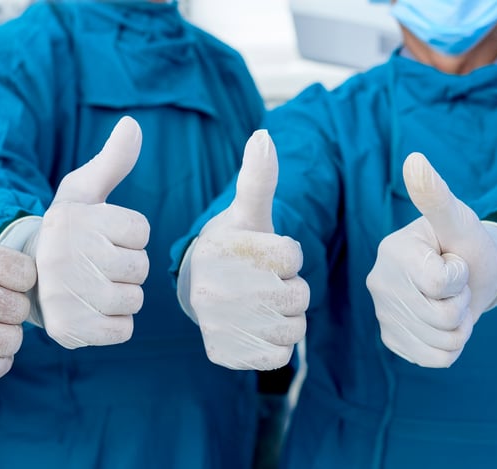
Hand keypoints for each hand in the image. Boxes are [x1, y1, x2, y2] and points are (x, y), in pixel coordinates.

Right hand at [20, 116, 149, 348]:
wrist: (28, 280)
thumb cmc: (67, 232)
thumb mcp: (82, 193)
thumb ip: (112, 161)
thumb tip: (133, 124)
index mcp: (73, 220)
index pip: (141, 231)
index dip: (129, 235)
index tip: (102, 236)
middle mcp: (66, 257)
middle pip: (141, 267)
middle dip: (127, 266)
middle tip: (98, 265)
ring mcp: (66, 296)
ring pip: (134, 299)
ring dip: (123, 295)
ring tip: (95, 286)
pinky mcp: (70, 330)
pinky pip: (124, 330)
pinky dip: (116, 323)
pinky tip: (93, 310)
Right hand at [179, 130, 308, 369]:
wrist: (198, 287)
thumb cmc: (233, 246)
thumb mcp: (247, 212)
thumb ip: (259, 178)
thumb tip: (264, 137)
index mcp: (223, 251)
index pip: (294, 256)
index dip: (289, 254)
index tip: (267, 253)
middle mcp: (214, 291)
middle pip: (298, 295)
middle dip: (292, 287)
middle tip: (266, 281)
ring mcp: (218, 326)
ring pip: (293, 329)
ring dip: (288, 317)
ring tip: (264, 303)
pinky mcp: (223, 354)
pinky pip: (279, 356)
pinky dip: (277, 343)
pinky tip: (258, 326)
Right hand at [366, 152, 496, 366]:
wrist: (471, 276)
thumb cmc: (465, 243)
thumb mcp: (458, 221)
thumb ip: (436, 196)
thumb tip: (415, 160)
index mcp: (393, 253)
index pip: (441, 284)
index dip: (460, 276)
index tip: (454, 261)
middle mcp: (379, 283)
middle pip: (443, 317)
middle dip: (463, 304)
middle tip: (455, 286)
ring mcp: (383, 314)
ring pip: (442, 341)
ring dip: (460, 327)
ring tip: (451, 303)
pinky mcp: (392, 339)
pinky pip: (435, 359)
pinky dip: (450, 347)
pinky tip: (442, 323)